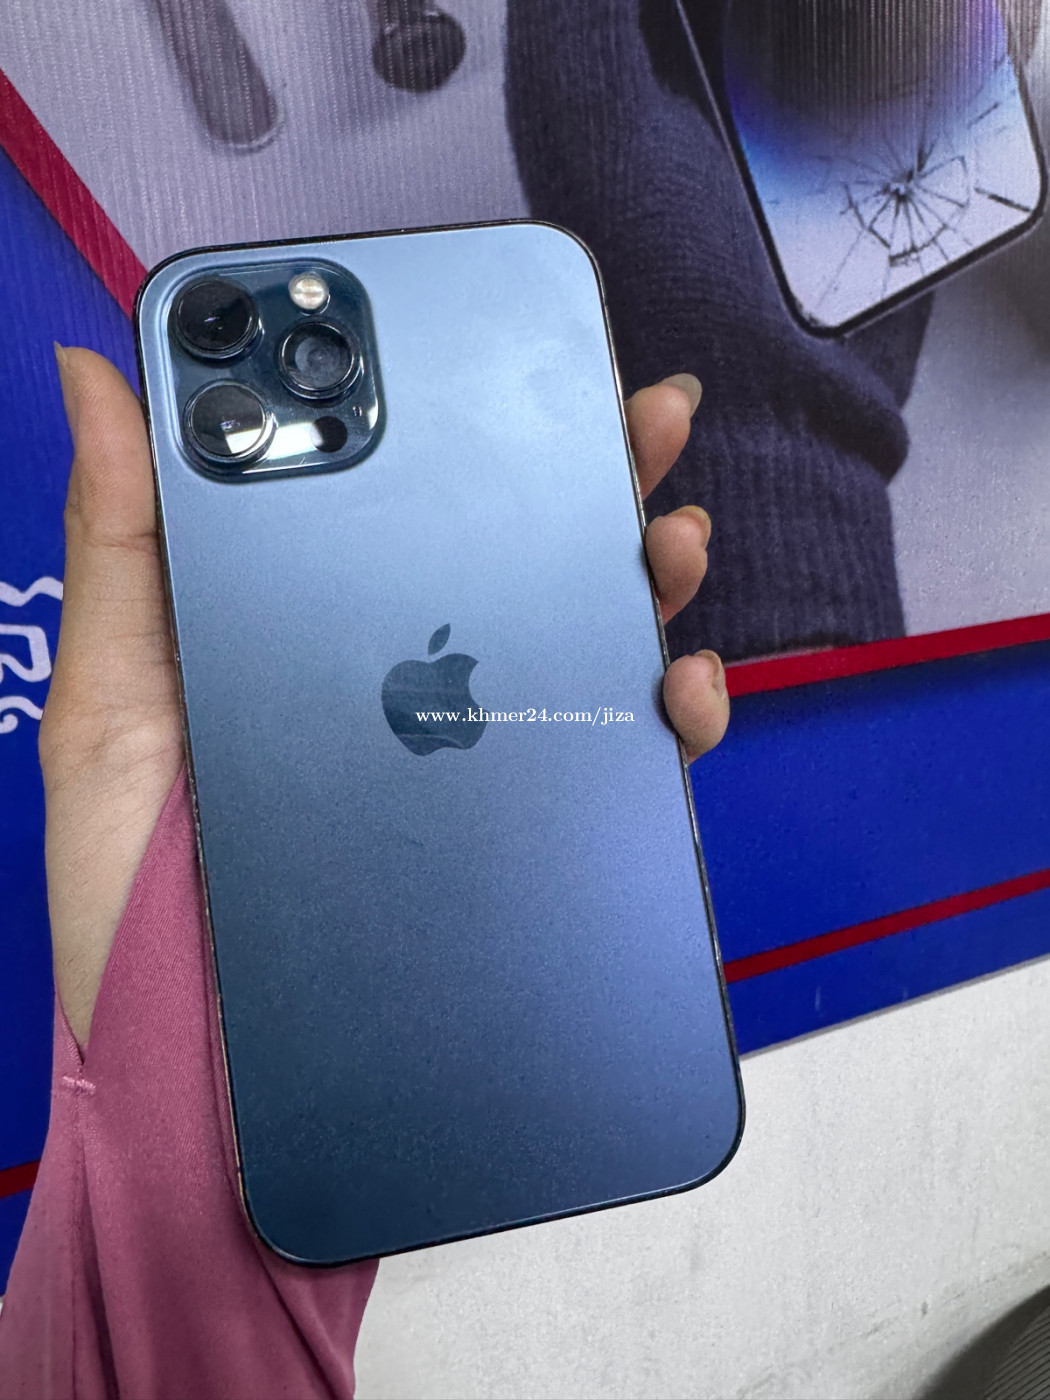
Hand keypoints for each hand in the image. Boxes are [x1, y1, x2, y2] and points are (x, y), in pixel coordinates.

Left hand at [40, 350, 727, 1047]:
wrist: (200, 1090)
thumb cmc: (131, 902)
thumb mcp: (110, 708)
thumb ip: (119, 547)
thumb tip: (100, 375)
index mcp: (312, 631)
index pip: (400, 503)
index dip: (460, 419)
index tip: (501, 349)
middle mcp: (406, 688)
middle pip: (515, 558)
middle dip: (593, 473)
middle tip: (642, 414)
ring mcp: (469, 765)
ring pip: (585, 644)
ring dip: (647, 575)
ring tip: (670, 535)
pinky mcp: (518, 843)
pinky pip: (615, 766)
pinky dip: (671, 717)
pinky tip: (677, 687)